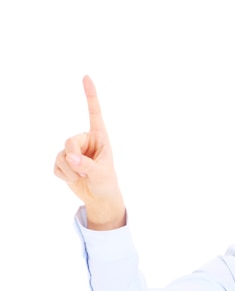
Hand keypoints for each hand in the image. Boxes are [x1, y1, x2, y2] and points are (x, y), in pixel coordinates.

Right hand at [54, 76, 125, 229]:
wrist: (99, 198)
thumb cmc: (106, 183)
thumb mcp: (101, 174)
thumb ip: (86, 165)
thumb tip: (70, 157)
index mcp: (100, 137)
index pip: (94, 113)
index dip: (90, 95)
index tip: (87, 77)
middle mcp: (86, 140)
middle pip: (69, 141)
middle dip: (74, 159)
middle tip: (84, 171)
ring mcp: (73, 150)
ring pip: (61, 155)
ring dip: (71, 171)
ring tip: (83, 177)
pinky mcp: (63, 161)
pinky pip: (56, 165)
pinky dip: (64, 176)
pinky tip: (74, 179)